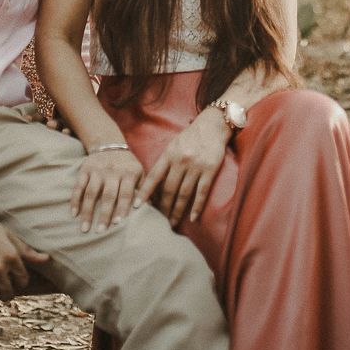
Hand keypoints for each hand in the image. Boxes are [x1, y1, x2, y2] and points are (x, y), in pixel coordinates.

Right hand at [73, 147, 144, 232]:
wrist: (110, 144)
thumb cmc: (128, 166)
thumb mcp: (139, 173)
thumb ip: (144, 190)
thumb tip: (153, 211)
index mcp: (129, 172)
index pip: (126, 193)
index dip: (122, 208)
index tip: (118, 224)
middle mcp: (113, 170)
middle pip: (108, 195)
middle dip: (104, 214)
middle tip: (101, 231)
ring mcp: (98, 170)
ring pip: (91, 192)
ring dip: (87, 211)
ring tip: (85, 229)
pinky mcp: (85, 169)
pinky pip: (79, 186)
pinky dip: (75, 200)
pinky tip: (74, 214)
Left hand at [139, 110, 228, 226]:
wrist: (212, 125)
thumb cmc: (190, 137)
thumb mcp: (173, 145)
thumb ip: (165, 162)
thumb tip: (153, 184)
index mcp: (169, 154)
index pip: (154, 176)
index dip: (145, 192)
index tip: (137, 207)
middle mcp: (181, 160)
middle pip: (169, 189)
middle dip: (163, 208)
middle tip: (159, 223)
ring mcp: (195, 166)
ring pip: (184, 194)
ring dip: (178, 211)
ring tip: (173, 223)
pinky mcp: (210, 170)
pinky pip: (201, 192)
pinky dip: (197, 206)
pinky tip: (193, 218)